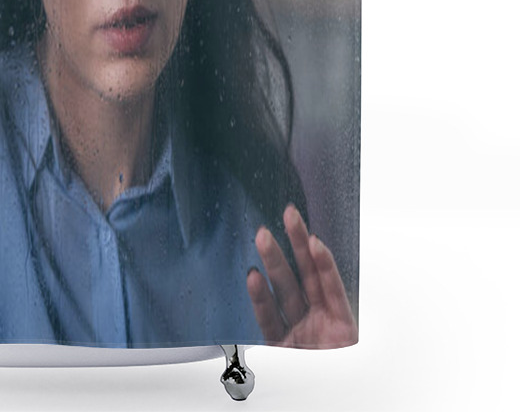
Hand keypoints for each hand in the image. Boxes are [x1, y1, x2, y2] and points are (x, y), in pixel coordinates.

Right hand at [247, 204, 357, 347]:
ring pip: (284, 290)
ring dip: (273, 261)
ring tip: (263, 235)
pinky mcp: (278, 347)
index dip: (324, 262)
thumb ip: (339, 321)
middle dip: (295, 243)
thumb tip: (327, 289)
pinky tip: (254, 277)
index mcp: (342, 324)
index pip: (332, 284)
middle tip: (289, 214)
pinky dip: (261, 297)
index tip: (313, 240)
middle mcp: (319, 322)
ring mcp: (297, 333)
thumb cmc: (343, 388)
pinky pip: (269, 317)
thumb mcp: (349, 349)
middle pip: (307, 276)